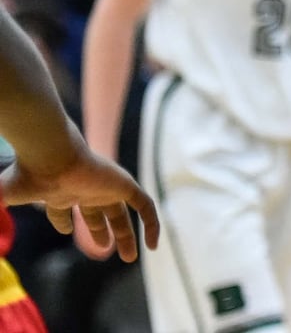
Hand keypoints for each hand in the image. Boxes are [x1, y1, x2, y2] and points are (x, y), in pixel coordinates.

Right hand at [1, 140, 158, 262]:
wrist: (52, 154)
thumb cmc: (29, 176)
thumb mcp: (6, 196)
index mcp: (60, 192)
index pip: (64, 209)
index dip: (64, 222)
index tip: (67, 231)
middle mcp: (84, 189)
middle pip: (98, 213)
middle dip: (103, 231)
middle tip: (106, 250)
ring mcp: (106, 187)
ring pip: (121, 212)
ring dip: (126, 234)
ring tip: (130, 258)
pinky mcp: (124, 185)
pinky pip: (145, 206)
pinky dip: (152, 224)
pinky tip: (153, 245)